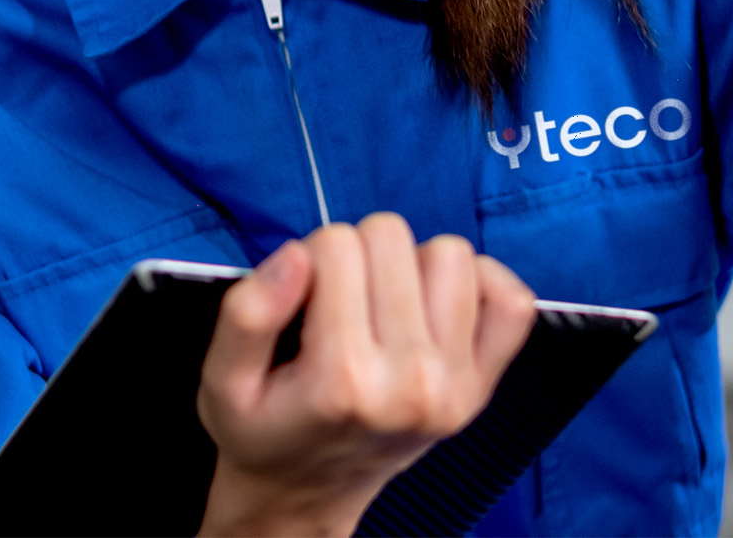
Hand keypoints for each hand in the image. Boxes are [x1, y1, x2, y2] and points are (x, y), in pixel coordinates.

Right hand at [196, 213, 535, 537]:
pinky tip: (433, 305)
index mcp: (344, 378)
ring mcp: (456, 384)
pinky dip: (476, 286)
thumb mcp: (221, 380)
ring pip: (449, 253)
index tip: (301, 299)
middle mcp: (411, 382)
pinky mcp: (482, 385)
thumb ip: (245, 313)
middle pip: (391, 237)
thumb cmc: (265, 430)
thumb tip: (294, 255)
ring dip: (410, 266)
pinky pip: (510, 299)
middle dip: (356, 255)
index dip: (309, 257)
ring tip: (381, 305)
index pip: (335, 245)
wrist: (301, 495)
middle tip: (336, 305)